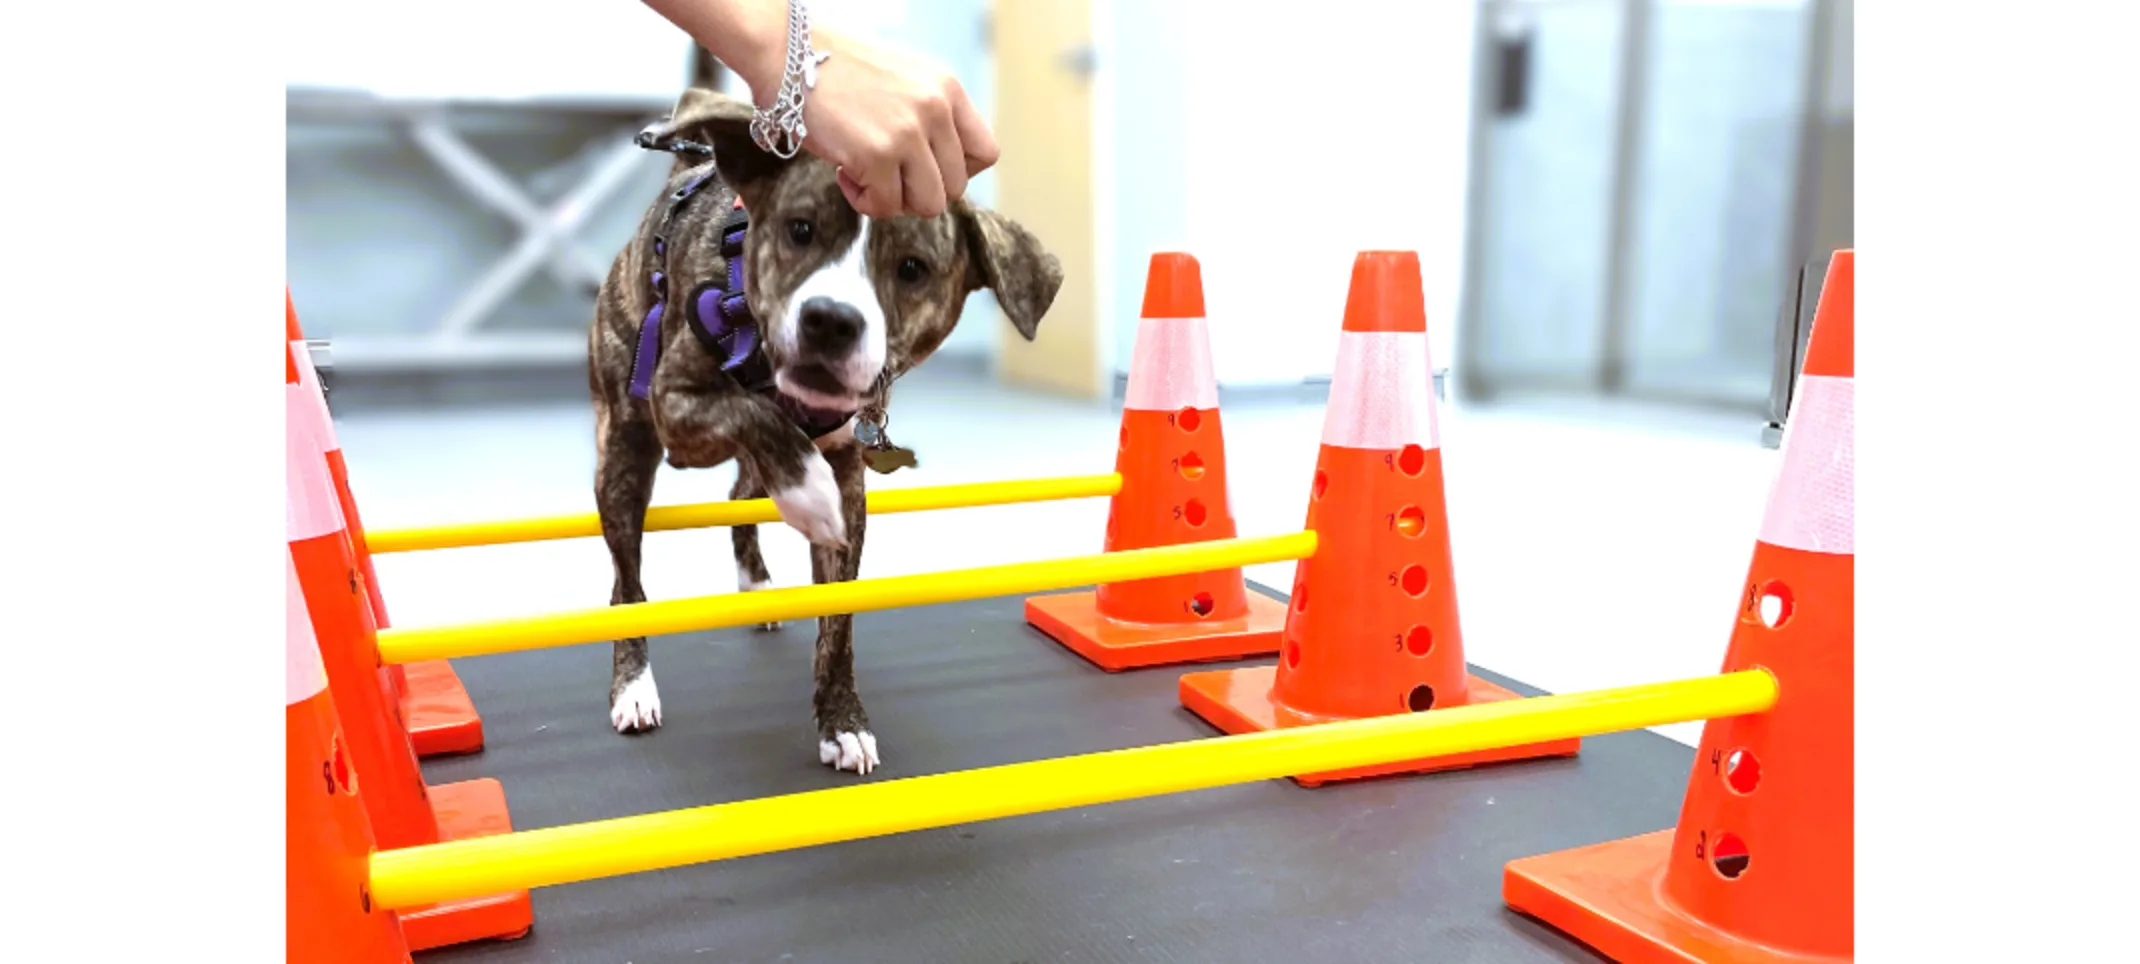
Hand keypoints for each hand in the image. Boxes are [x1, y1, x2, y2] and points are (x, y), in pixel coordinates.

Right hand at [789, 28, 998, 218]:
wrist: (791, 55)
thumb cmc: (840, 72)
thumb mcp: (906, 82)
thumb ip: (931, 118)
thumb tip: (940, 170)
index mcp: (948, 89)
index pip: (986, 153)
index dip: (957, 172)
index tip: (925, 168)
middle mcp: (935, 108)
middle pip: (956, 187)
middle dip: (919, 191)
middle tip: (888, 175)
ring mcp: (908, 132)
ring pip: (929, 204)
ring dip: (895, 200)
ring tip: (867, 176)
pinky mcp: (877, 154)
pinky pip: (885, 205)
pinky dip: (864, 200)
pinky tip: (845, 173)